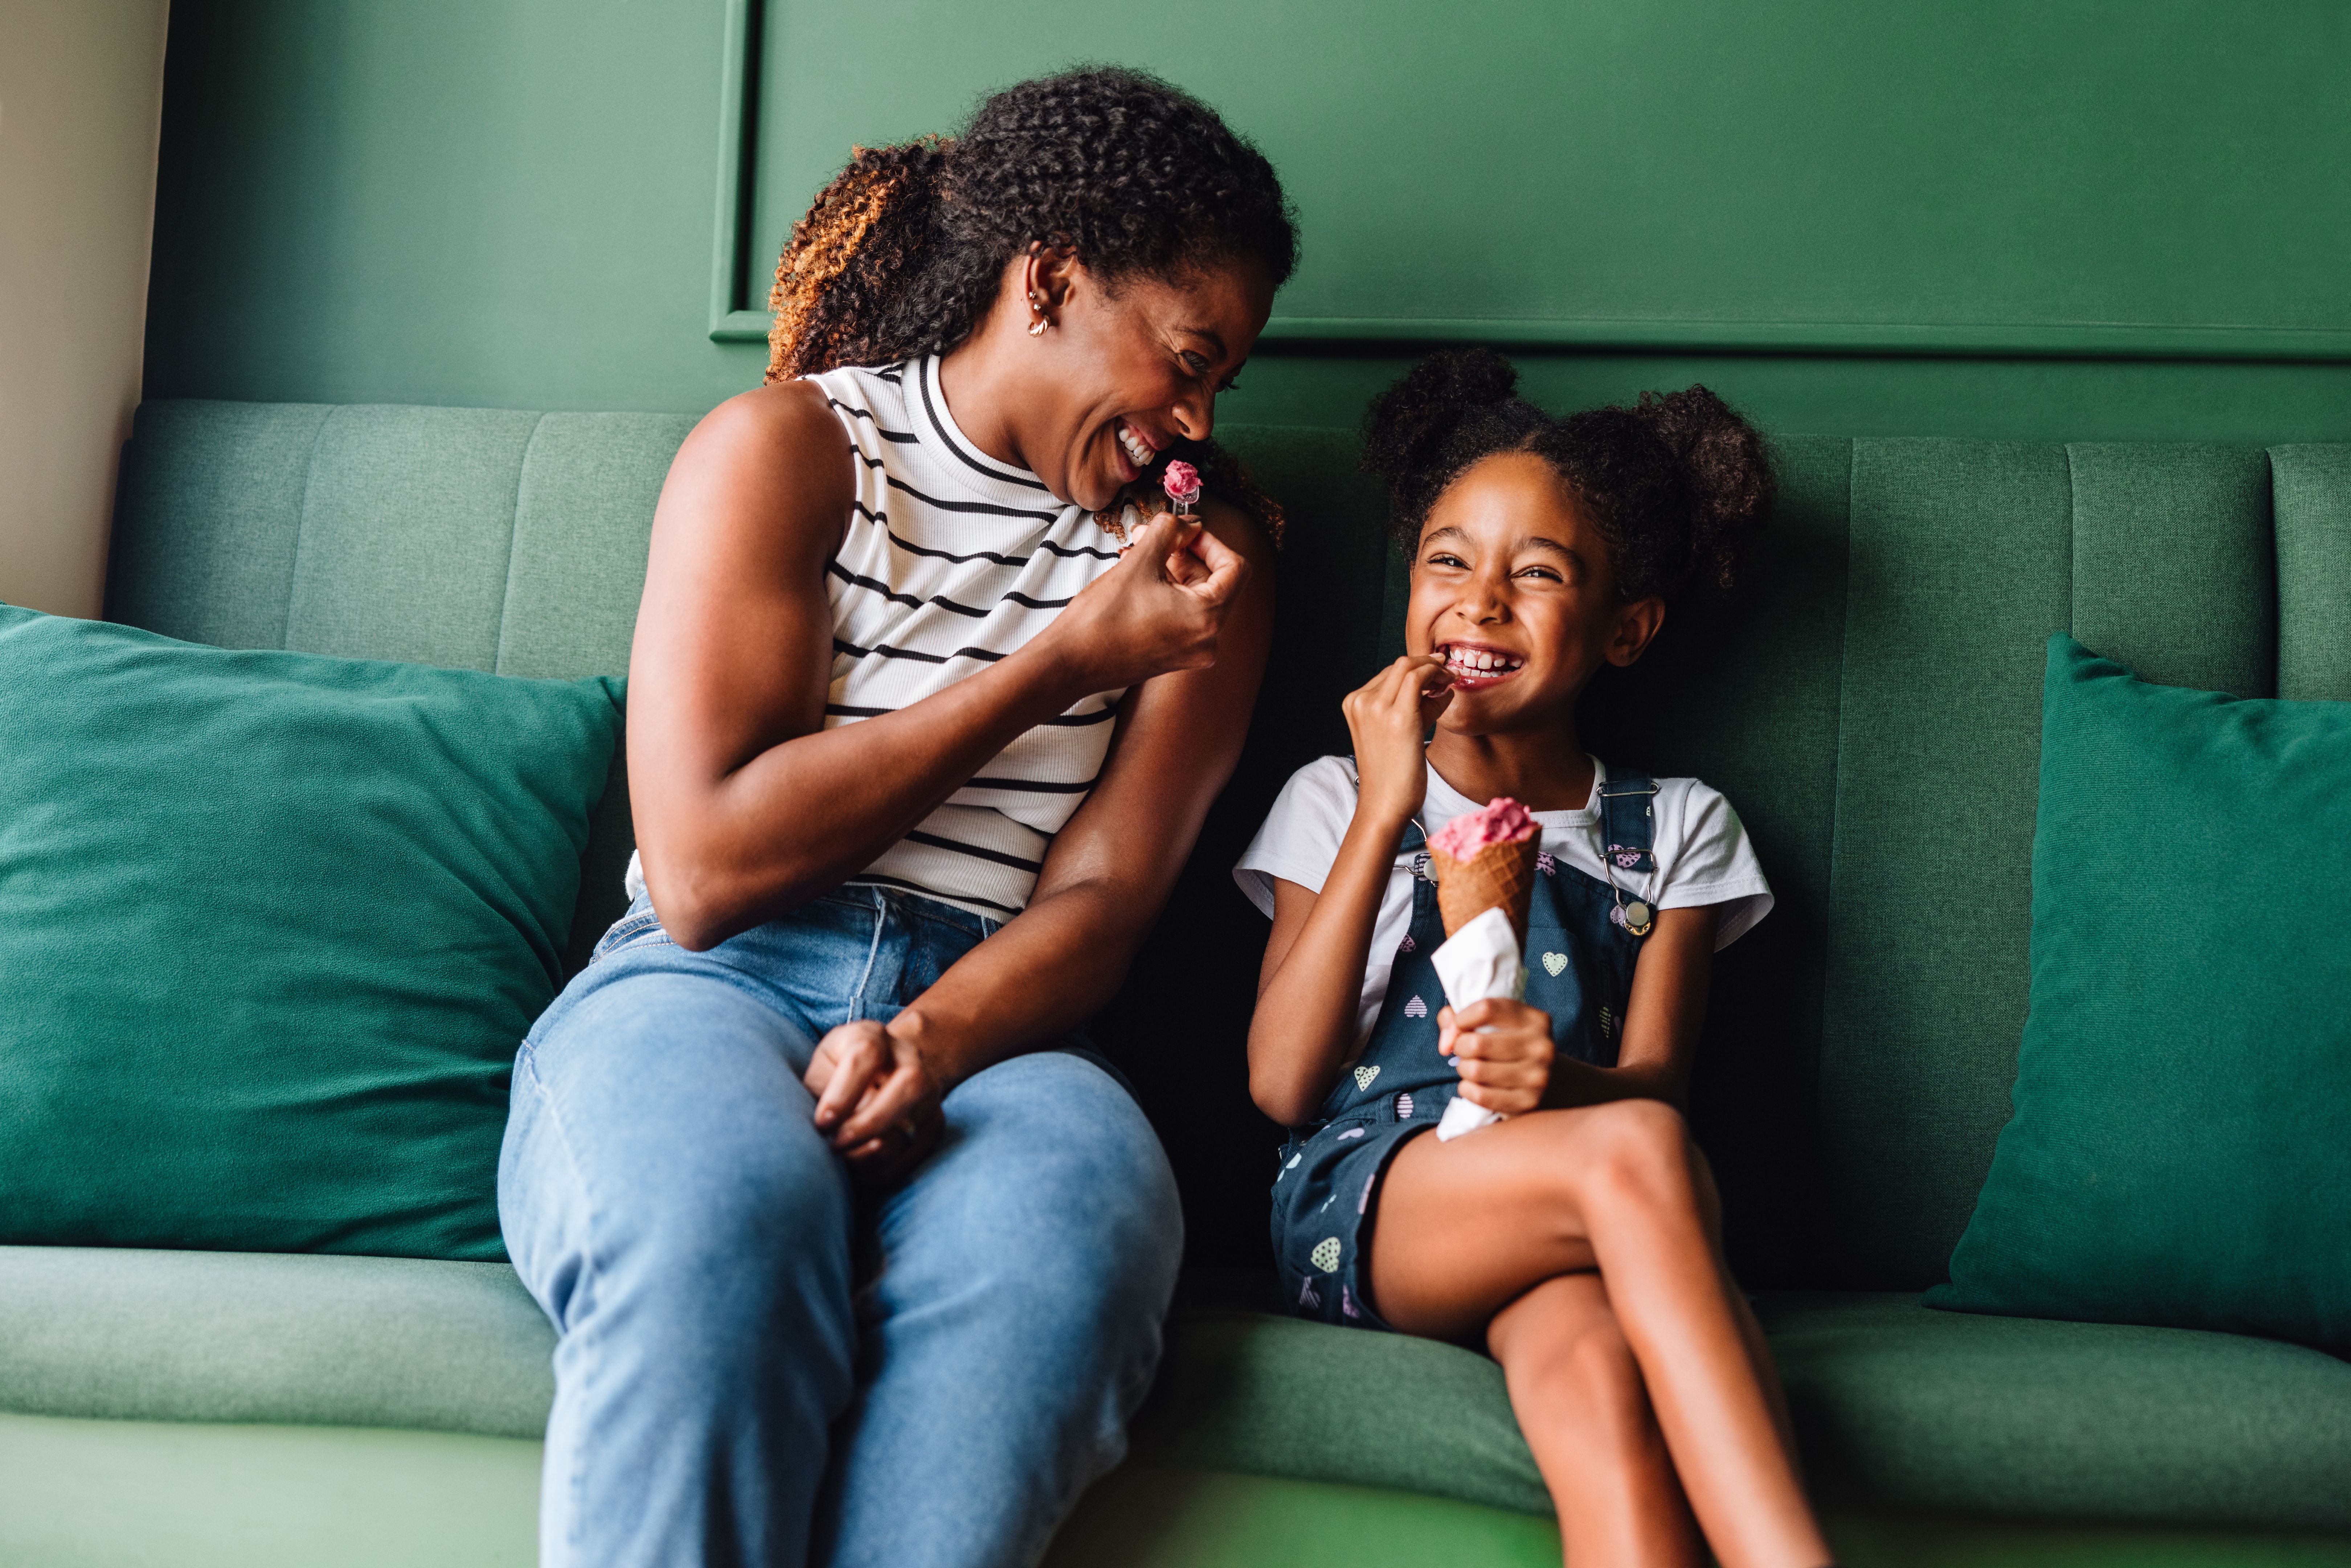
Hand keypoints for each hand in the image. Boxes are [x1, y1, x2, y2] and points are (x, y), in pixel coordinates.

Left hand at [804, 1013, 946, 1181]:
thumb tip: (834, 1128)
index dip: (843, 1093)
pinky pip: (916, 1152)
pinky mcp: (936, 1121)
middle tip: (837, 1144)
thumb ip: (823, 1090)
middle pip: (908, 1085)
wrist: (881, 1073)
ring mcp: (930, 1090)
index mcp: (873, 1036)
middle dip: (867, 1124)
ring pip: (915, 1123)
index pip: (866, 1055)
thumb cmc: (838, 1073)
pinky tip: (862, 1168)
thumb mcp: (821, 1070)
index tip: (822, 1122)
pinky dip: (886, 1168)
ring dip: (874, 1152)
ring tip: (846, 1158)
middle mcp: (910, 1058)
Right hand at [1039, 511, 1248, 693]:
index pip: (1235, 569)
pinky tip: (1135, 575)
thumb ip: (1170, 532)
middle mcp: (1207, 641)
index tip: (1184, 531)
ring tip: (1136, 551)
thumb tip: (1189, 523)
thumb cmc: (1102, 618)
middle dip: (1184, 553)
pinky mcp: (1173, 657)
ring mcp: (1191, 652)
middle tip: (1152, 535)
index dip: (1210, 541)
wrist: (1070, 663)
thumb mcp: (1140, 561)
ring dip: (1170, 569)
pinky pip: (1181, 615)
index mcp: (1208, 618)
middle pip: (1214, 582)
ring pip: (1194, 597)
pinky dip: (1165, 592)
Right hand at [1340, 655, 1452, 823]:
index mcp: (1354, 703)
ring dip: (1435, 669)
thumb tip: (1440, 689)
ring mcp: (1377, 707)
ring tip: (1450, 680)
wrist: (1384, 805)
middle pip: (1399, 664)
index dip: (1416, 670)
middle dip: (1428, 664)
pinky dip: (1438, 677)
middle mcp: (1362, 701)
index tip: (1436, 674)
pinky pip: (1420, 679)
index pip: (1389, 673)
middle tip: (1447, 673)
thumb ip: (1411, 707)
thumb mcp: (1393, 732)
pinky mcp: (1398, 717)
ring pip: (1410, 666)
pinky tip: (1449, 688)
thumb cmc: (1391, 775)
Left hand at [1438, 998, 1553, 1114]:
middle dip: (1459, 1047)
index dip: (1461, 1018)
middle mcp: (1541, 1046)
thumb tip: (1446, 1042)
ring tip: (1469, 1067)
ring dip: (1463, 1069)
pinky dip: (1466, 1090)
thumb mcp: (1497, 1023)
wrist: (1550, 1082)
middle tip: (1463, 1051)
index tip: (1457, 1027)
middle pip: (1476, 1043)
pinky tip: (1472, 1085)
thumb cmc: (1511, 1046)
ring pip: (1475, 1070)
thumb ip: (1461, 1019)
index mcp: (1535, 1020)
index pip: (1486, 1009)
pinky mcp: (1528, 1102)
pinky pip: (1480, 1095)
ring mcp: (1537, 1076)